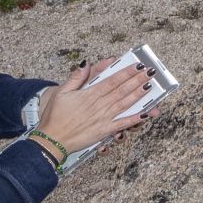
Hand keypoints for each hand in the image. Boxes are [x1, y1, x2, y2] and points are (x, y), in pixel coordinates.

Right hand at [36, 62, 157, 156]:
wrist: (51, 140)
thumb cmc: (55, 116)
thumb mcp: (62, 92)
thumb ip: (76, 77)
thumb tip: (85, 63)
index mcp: (89, 94)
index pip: (112, 80)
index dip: (126, 72)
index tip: (138, 66)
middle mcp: (98, 105)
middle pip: (121, 90)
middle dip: (137, 80)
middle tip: (150, 72)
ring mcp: (102, 118)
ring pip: (124, 104)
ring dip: (138, 95)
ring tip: (150, 86)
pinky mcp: (103, 131)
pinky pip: (121, 124)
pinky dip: (133, 120)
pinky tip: (144, 114)